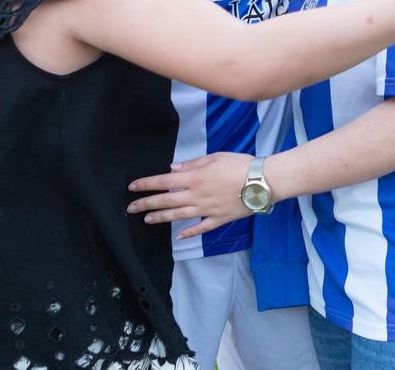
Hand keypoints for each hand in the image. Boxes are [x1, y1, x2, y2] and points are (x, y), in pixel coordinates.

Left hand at [127, 152, 253, 237]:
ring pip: (179, 216)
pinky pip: (201, 228)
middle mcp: (197, 196)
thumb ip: (192, 164)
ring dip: (161, 218)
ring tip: (148, 220)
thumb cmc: (240, 164)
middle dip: (146, 204)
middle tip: (131, 208)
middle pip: (166, 202)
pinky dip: (189, 233)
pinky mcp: (219, 219)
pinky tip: (180, 237)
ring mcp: (207, 210)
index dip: (146, 185)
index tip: (133, 187)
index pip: (163, 182)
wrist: (262, 180)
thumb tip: (173, 169)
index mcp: (195, 178)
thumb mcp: (215, 157)